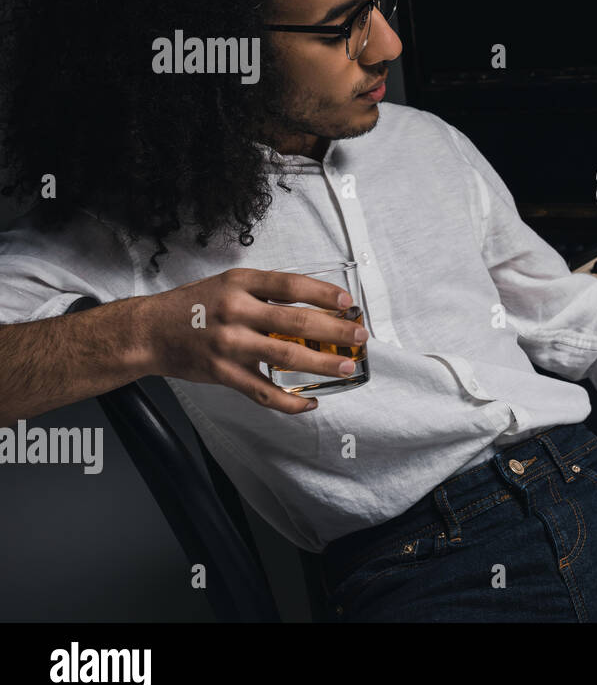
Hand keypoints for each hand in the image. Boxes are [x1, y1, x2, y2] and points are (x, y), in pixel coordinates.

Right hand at [135, 267, 367, 413]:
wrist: (149, 331)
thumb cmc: (194, 306)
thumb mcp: (229, 283)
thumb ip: (266, 292)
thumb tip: (315, 303)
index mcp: (240, 284)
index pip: (291, 285)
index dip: (323, 293)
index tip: (347, 302)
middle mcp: (235, 311)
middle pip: (296, 321)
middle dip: (334, 331)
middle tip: (360, 337)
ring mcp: (229, 344)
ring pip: (286, 355)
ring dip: (321, 363)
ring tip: (347, 366)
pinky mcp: (223, 373)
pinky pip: (263, 392)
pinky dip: (290, 401)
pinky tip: (311, 401)